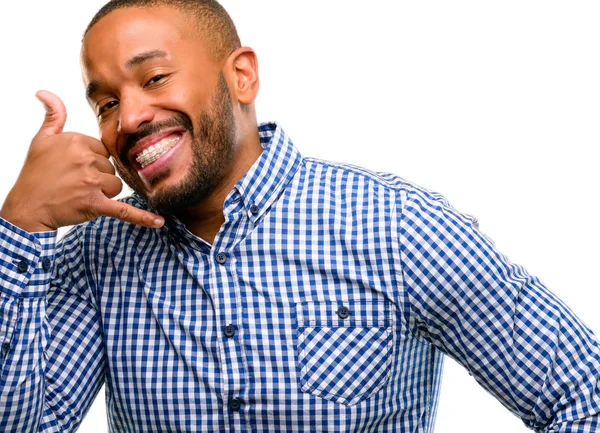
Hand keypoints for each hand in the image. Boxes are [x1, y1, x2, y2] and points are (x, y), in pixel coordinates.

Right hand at [0, 90, 163, 231]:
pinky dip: (142, 217)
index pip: (103, 151)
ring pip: (116, 185)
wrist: (27, 206)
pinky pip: (124, 210)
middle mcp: (85, 159)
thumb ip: (53, 116)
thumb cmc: (35, 173)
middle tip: (74, 183)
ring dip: (103, 193)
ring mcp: (90, 182)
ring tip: (80, 194)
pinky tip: (159, 222)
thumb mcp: (42, 140)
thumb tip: (45, 92)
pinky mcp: (94, 204)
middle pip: (110, 168)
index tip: (75, 168)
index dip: (92, 162)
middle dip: (97, 177)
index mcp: (77, 141)